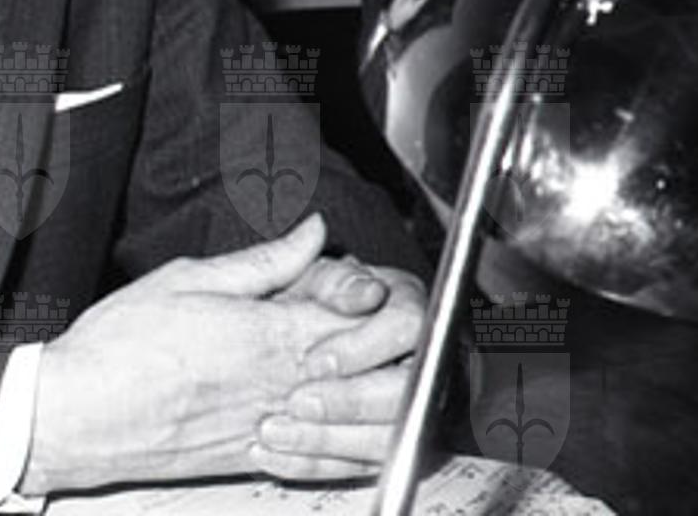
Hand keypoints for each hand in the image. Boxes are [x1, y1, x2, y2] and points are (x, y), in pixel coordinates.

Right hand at [21, 215, 413, 495]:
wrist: (83, 412)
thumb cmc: (124, 342)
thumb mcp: (190, 277)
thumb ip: (262, 262)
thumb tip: (311, 233)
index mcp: (267, 332)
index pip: (356, 315)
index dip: (380, 298)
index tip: (374, 285)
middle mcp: (281, 383)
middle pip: (375, 374)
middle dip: (402, 353)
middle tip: (402, 334)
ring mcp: (273, 427)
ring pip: (364, 428)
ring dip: (390, 407)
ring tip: (397, 382)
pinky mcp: (257, 460)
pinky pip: (328, 464)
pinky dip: (358, 452)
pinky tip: (367, 439)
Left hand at [262, 263, 426, 477]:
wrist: (301, 344)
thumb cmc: (313, 303)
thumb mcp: (311, 276)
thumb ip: (316, 264)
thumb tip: (314, 231)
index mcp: (407, 305)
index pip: (407, 326)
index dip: (362, 346)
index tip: (316, 359)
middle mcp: (421, 357)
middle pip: (404, 391)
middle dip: (348, 401)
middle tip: (298, 402)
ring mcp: (413, 406)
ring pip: (388, 437)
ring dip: (328, 440)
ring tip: (276, 430)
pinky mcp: (391, 444)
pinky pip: (365, 466)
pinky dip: (317, 463)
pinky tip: (278, 454)